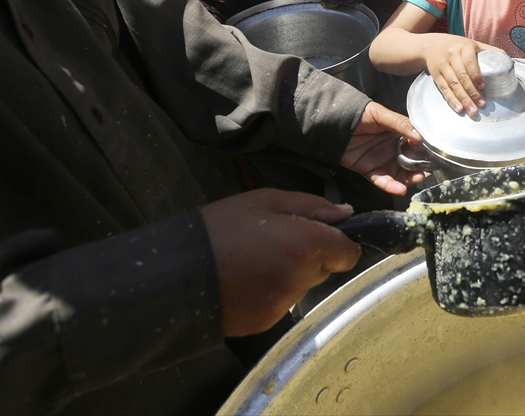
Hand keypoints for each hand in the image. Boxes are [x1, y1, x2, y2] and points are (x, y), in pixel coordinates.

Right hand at [201, 189, 360, 336]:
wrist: (176, 273)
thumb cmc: (219, 230)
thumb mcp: (265, 201)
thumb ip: (312, 205)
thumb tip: (345, 213)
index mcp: (307, 245)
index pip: (348, 253)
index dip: (337, 243)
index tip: (317, 237)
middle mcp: (301, 278)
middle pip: (323, 269)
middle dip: (308, 256)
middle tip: (273, 243)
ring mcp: (283, 304)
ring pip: (301, 286)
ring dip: (288, 275)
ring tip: (252, 261)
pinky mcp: (266, 322)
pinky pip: (280, 304)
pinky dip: (269, 294)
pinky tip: (245, 281)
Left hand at [340, 101, 425, 194]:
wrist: (333, 123)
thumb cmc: (359, 114)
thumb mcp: (381, 114)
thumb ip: (400, 124)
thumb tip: (419, 137)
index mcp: (398, 133)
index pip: (415, 144)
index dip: (423, 150)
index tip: (430, 154)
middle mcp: (392, 148)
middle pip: (410, 161)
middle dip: (419, 167)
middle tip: (425, 171)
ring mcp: (381, 160)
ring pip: (399, 173)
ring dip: (409, 178)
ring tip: (416, 180)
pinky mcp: (369, 170)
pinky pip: (382, 181)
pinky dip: (391, 186)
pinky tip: (400, 189)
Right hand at [424, 36, 489, 114]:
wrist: (432, 45)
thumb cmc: (459, 46)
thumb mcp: (474, 44)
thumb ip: (491, 51)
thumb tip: (512, 63)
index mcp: (464, 47)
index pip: (469, 61)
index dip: (476, 74)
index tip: (483, 86)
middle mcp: (452, 55)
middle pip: (461, 76)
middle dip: (472, 92)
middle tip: (482, 104)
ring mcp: (442, 66)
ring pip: (453, 84)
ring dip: (463, 99)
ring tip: (472, 110)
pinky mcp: (436, 75)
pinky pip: (444, 89)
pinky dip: (451, 100)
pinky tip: (459, 108)